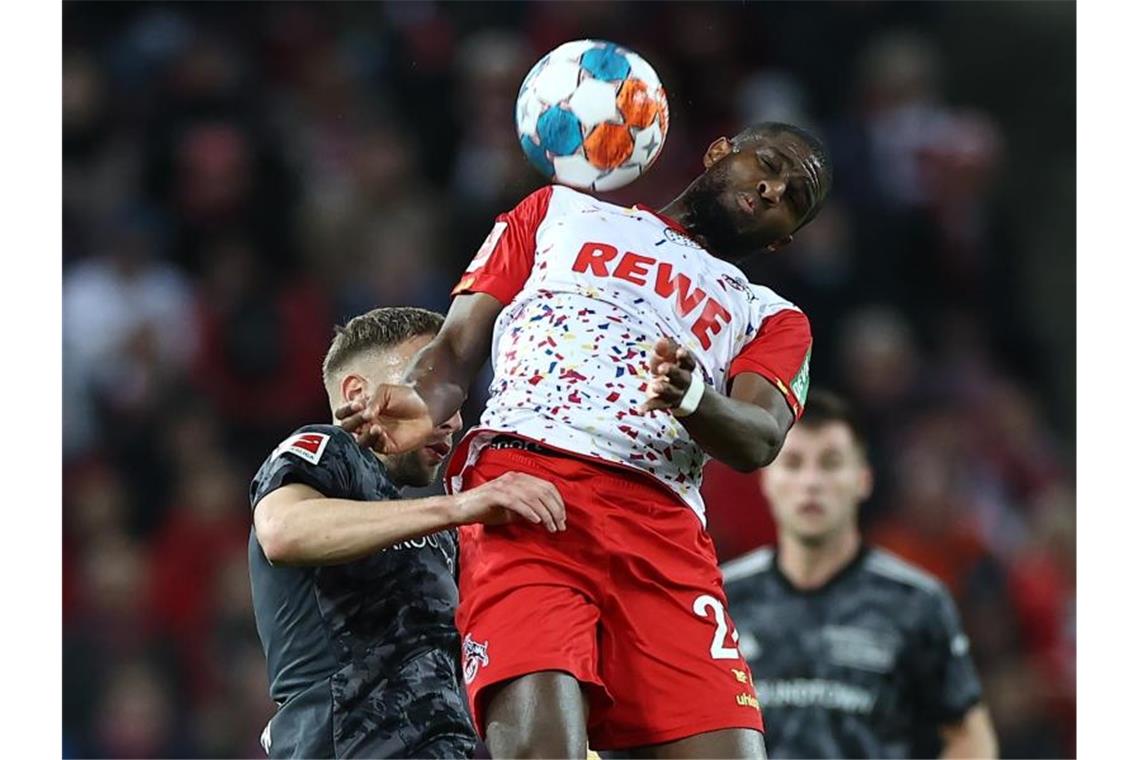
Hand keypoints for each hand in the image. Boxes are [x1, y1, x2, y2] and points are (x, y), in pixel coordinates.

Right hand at [335, 385, 433, 453]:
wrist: (427, 409)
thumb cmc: (407, 398)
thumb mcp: (386, 391)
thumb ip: (373, 400)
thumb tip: (364, 413)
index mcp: (363, 409)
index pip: (343, 413)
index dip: (346, 410)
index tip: (358, 404)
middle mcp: (366, 423)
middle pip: (347, 427)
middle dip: (353, 421)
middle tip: (365, 414)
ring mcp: (375, 435)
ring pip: (358, 440)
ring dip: (363, 433)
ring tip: (375, 426)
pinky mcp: (386, 446)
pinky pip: (374, 446)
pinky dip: (375, 439)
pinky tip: (381, 432)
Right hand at [451, 472, 566, 532]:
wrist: (461, 509)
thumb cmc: (485, 509)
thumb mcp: (512, 509)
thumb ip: (528, 509)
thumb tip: (546, 517)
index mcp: (519, 478)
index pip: (547, 486)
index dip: (558, 502)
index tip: (562, 517)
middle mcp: (513, 478)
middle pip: (543, 491)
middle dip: (555, 509)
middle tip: (560, 525)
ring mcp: (504, 485)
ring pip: (532, 497)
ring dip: (545, 514)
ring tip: (551, 527)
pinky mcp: (495, 494)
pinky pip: (517, 502)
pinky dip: (529, 512)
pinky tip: (536, 521)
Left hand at [640, 337, 697, 412]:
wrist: (684, 396)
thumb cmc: (673, 371)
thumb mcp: (668, 360)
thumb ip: (664, 351)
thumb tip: (662, 339)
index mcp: (686, 368)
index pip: (689, 362)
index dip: (685, 357)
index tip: (679, 351)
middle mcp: (683, 381)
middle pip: (681, 376)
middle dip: (672, 371)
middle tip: (661, 368)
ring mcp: (675, 394)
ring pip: (670, 391)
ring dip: (663, 388)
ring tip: (654, 386)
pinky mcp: (664, 403)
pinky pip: (657, 405)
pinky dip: (648, 408)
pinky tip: (640, 410)